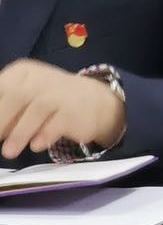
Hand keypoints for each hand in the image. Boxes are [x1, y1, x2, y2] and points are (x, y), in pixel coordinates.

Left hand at [0, 59, 125, 157]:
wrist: (91, 100)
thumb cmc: (47, 100)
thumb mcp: (21, 98)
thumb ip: (5, 109)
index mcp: (23, 72)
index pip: (3, 86)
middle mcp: (42, 78)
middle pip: (18, 95)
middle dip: (3, 119)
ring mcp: (62, 92)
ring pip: (38, 109)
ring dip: (20, 134)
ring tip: (9, 152)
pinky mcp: (75, 110)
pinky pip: (58, 123)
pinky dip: (44, 136)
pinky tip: (36, 145)